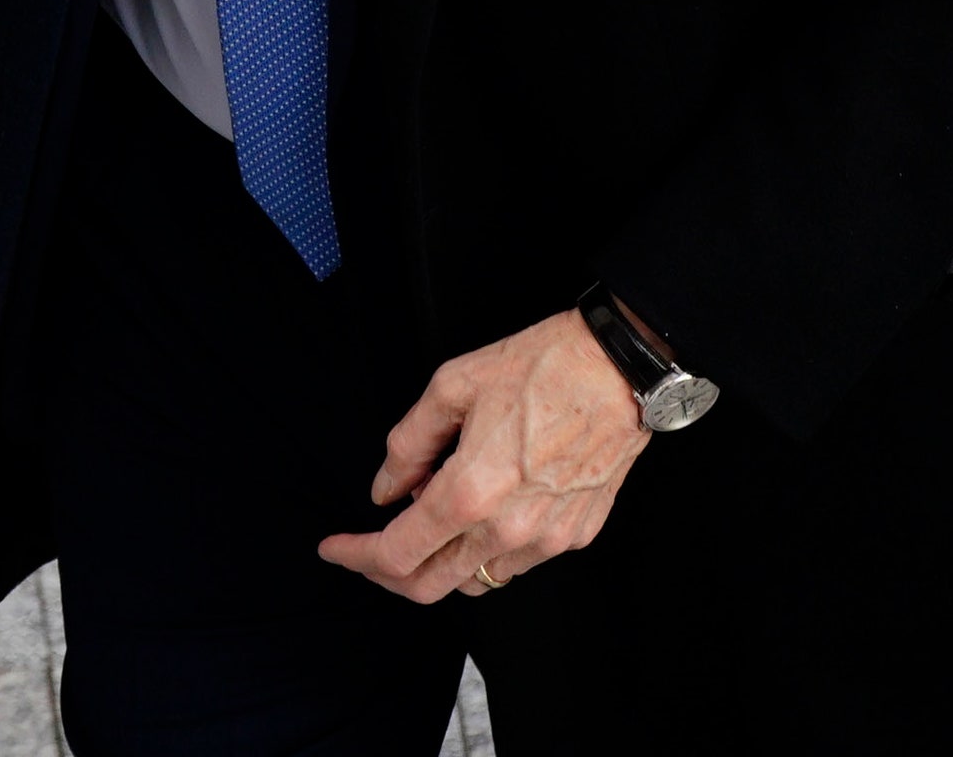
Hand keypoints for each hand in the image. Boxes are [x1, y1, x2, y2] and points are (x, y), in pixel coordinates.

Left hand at [317, 308, 648, 602]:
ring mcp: (546, 540)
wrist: (617, 369)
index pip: (397, 554)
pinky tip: (485, 506)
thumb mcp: (452, 385)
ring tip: (435, 509)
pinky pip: (517, 562)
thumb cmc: (540, 366)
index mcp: (470, 492)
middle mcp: (508, 530)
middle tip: (367, 548)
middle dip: (388, 574)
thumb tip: (385, 488)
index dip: (356, 555)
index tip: (335, 547)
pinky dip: (488, 547)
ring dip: (442, 559)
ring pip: (475, 581)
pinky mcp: (575, 536)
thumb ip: (409, 443)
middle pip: (429, 587)